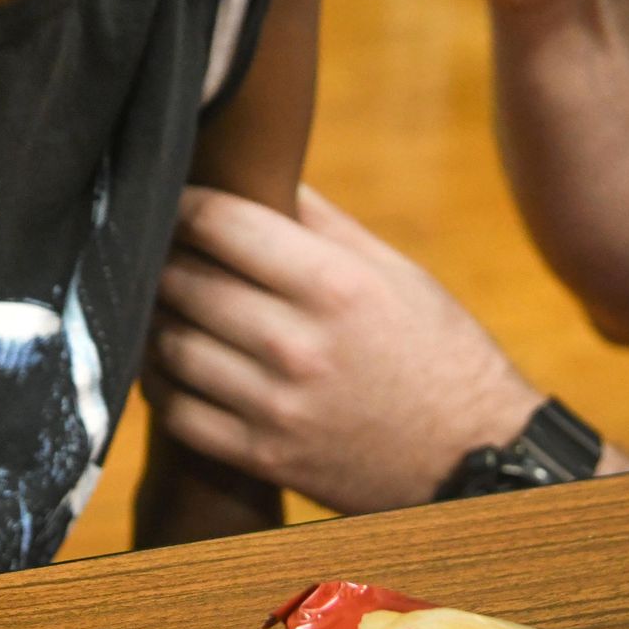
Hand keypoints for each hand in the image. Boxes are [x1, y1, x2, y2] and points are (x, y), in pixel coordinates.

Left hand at [146, 184, 543, 513]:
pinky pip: (178, 414)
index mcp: (333, 284)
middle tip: (153, 245)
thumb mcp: (396, 272)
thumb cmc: (439, 352)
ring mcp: (276, 407)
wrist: (475, 459)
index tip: (174, 196)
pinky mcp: (265, 457)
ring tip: (155, 299)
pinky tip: (166, 362)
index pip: (220, 224)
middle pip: (184, 282)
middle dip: (160, 255)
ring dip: (153, 318)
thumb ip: (322, 222)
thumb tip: (265, 170)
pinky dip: (159, 384)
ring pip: (170, 347)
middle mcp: (297, 344)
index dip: (184, 202)